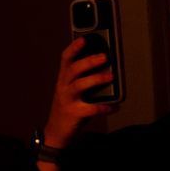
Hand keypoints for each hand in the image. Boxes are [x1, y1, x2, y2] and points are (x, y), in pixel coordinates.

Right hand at [41, 36, 114, 155]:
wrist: (56, 132)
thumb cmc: (68, 108)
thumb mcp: (72, 91)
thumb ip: (83, 80)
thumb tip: (106, 69)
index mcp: (63, 79)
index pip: (65, 59)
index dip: (74, 48)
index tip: (84, 39)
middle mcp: (63, 87)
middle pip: (73, 70)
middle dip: (88, 61)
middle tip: (104, 57)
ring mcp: (67, 100)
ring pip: (79, 85)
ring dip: (96, 79)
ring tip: (111, 77)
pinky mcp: (74, 114)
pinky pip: (89, 109)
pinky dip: (102, 107)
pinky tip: (113, 106)